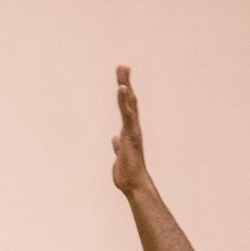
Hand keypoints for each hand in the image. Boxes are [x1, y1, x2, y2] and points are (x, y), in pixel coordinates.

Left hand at [111, 65, 150, 195]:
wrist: (134, 184)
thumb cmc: (127, 173)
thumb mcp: (119, 155)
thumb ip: (118, 146)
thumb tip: (115, 140)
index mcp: (129, 131)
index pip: (127, 109)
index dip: (124, 94)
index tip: (122, 80)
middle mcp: (133, 128)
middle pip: (130, 101)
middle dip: (125, 83)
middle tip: (123, 66)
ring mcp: (133, 130)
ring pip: (129, 103)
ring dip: (125, 85)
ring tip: (122, 70)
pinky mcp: (130, 134)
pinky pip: (127, 114)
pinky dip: (124, 101)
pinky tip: (122, 88)